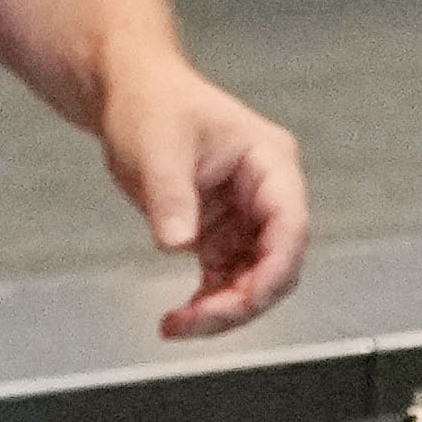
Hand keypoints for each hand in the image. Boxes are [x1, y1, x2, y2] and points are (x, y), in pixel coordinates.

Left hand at [100, 58, 311, 337]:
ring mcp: (246, 216)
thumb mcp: (158, 147)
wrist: (131, 96)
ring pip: (254, 280)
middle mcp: (267, 193)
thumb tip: (178, 241)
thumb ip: (172, 195)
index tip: (243, 301)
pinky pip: (227, 280)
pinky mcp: (222, 233)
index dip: (274, 271)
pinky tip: (181, 317)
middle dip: (241, 300)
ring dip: (222, 310)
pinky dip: (207, 303)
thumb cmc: (154, 103)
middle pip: (276, 263)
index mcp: (270, 161)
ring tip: (180, 325)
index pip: (290, 224)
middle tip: (197, 321)